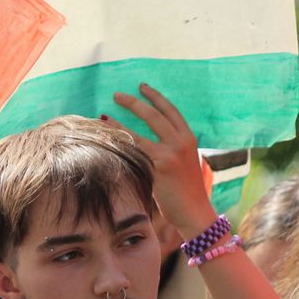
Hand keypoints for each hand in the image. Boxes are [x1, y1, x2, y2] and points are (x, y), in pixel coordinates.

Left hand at [110, 83, 215, 240]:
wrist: (194, 212)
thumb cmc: (186, 192)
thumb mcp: (184, 164)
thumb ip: (171, 150)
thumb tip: (150, 143)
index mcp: (189, 138)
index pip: (171, 110)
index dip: (156, 96)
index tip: (142, 86)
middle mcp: (181, 142)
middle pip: (154, 115)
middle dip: (134, 102)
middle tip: (117, 95)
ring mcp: (170, 154)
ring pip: (140, 131)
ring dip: (120, 122)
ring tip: (104, 115)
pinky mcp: (159, 167)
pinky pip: (135, 151)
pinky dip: (120, 143)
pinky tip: (106, 140)